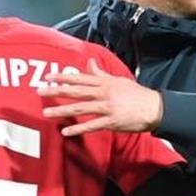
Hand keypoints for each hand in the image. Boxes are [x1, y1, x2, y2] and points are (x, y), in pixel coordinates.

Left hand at [39, 59, 163, 135]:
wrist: (154, 108)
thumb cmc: (136, 94)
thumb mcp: (118, 80)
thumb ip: (101, 73)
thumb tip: (90, 62)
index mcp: (105, 83)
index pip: (80, 78)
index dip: (63, 77)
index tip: (48, 77)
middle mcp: (103, 93)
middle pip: (76, 91)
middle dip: (57, 91)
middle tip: (40, 91)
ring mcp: (107, 108)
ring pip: (81, 108)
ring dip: (62, 110)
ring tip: (46, 113)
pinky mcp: (111, 122)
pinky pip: (92, 126)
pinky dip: (78, 129)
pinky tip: (66, 132)